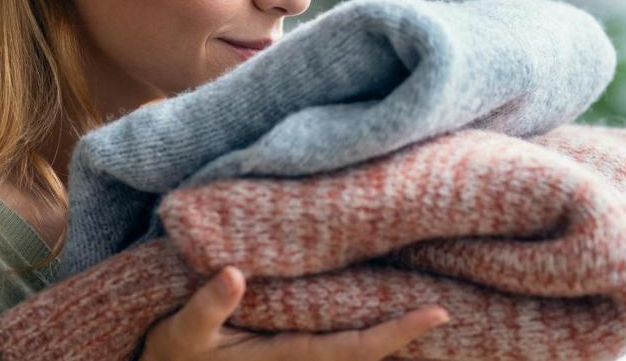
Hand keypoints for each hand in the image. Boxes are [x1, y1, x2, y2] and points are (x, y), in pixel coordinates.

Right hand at [138, 265, 449, 360]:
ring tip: (427, 297)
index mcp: (287, 358)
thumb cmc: (173, 354)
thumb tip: (234, 273)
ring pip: (356, 351)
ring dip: (391, 332)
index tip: (439, 314)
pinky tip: (376, 305)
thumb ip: (208, 305)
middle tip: (451, 302)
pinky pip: (338, 344)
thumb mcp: (183, 332)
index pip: (356, 349)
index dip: (399, 333)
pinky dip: (364, 330)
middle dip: (410, 334)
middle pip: (369, 354)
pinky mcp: (290, 353)